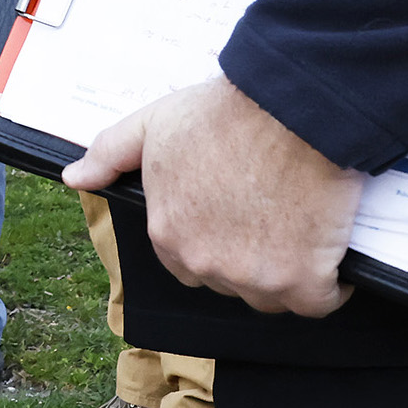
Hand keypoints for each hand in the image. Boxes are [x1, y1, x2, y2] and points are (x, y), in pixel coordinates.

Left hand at [60, 74, 363, 317]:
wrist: (292, 107)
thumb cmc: (225, 112)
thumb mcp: (153, 124)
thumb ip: (110, 153)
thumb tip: (75, 177)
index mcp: (168, 234)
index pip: (187, 262)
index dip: (214, 239)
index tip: (237, 214)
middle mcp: (205, 263)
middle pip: (231, 281)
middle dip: (250, 257)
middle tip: (274, 213)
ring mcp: (254, 277)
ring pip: (273, 295)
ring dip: (289, 273)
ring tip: (304, 228)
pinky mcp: (303, 281)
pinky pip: (320, 301)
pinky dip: (331, 283)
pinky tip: (333, 252)